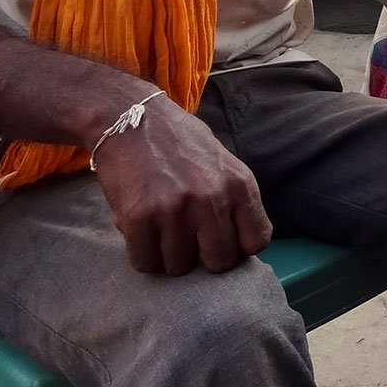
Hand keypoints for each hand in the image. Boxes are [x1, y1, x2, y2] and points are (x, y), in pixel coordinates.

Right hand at [91, 95, 271, 275]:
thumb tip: (240, 243)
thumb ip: (235, 199)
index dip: (238, 248)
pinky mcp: (139, 218)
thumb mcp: (223, 163)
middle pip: (219, 262)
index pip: (256, 241)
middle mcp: (212, 199)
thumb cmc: (178, 142)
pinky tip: (141, 234)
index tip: (222, 241)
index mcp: (239, 185)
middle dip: (203, 258)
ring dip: (169, 256)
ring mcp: (176, 210)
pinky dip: (142, 255)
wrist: (129, 118)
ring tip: (161, 231)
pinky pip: (145, 262)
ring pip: (180, 267)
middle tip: (188, 241)